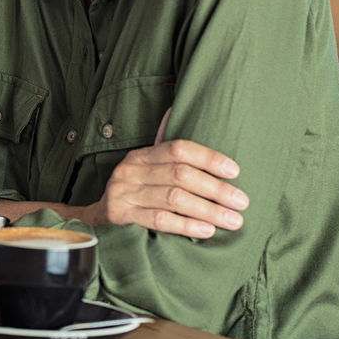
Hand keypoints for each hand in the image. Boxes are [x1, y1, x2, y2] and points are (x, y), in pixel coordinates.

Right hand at [82, 110, 247, 238]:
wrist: (97, 219)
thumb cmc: (135, 192)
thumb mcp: (147, 169)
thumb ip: (166, 151)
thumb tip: (175, 108)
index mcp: (142, 155)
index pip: (178, 149)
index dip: (208, 158)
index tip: (234, 171)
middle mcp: (131, 170)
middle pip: (180, 174)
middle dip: (216, 188)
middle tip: (242, 202)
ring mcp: (124, 192)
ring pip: (173, 197)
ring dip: (208, 209)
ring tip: (233, 220)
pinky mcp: (120, 215)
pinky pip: (159, 219)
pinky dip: (186, 224)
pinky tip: (207, 230)